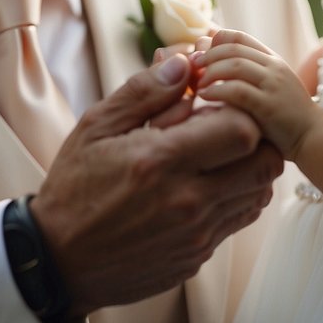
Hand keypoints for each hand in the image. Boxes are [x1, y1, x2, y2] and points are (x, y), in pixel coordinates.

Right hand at [31, 53, 282, 315]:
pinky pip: (237, 221)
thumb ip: (144, 92)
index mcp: (161, 161)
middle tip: (231, 125)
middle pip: (265, 164)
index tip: (222, 103)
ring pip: (258, 193)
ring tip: (218, 155)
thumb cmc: (75, 186)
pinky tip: (204, 185)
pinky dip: (233, 198)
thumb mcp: (96, 127)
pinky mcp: (196, 256)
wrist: (58, 259)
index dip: (243, 110)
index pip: (242, 131)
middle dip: (259, 137)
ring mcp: (196, 235)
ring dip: (249, 168)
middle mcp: (187, 202)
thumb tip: (184, 63)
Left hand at [193, 29, 318, 159]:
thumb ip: (246, 76)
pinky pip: (237, 90)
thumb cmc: (286, 118)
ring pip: (234, 65)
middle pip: (232, 48)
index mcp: (272, 60)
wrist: (315, 138)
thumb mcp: (268, 89)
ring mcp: (273, 85)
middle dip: (207, 55)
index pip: (239, 37)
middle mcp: (274, 67)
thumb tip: (210, 67)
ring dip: (209, 72)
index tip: (199, 54)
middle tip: (191, 67)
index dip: (215, 41)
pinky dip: (216, 90)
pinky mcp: (269, 106)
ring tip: (197, 84)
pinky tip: (205, 96)